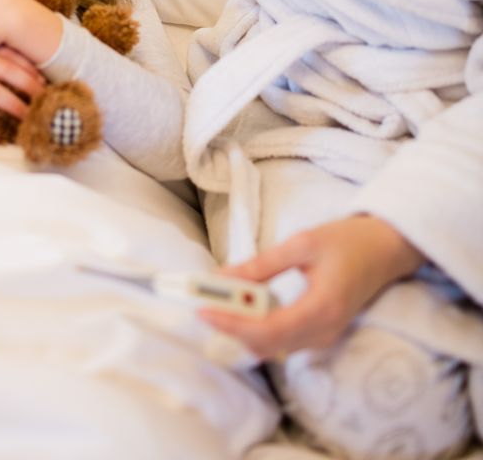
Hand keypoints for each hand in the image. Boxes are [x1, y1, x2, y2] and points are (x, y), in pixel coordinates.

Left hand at [199, 216, 423, 357]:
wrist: (387, 249)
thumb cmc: (348, 240)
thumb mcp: (302, 243)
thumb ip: (262, 264)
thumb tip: (222, 277)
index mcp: (321, 309)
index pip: (267, 331)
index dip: (231, 324)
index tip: (202, 309)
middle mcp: (323, 332)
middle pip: (265, 345)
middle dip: (230, 327)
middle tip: (201, 303)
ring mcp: (324, 337)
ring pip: (272, 347)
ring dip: (241, 329)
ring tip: (217, 303)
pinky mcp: (320, 333)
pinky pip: (282, 340)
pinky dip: (257, 328)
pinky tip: (242, 307)